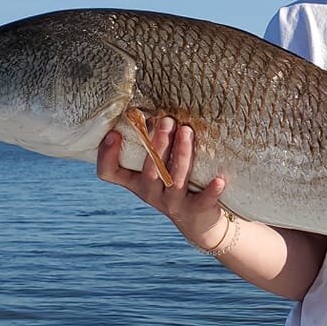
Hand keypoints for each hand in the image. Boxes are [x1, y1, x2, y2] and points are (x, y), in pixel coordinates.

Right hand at [96, 117, 228, 247]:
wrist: (197, 220)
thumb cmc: (175, 183)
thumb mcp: (158, 167)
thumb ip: (153, 145)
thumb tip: (156, 104)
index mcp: (136, 181)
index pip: (110, 172)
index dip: (107, 155)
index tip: (114, 133)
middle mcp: (150, 193)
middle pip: (148, 170)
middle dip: (157, 144)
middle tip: (167, 120)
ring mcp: (172, 203)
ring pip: (174, 179)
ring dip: (181, 154)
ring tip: (187, 131)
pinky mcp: (195, 210)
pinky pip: (203, 200)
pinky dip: (211, 190)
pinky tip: (219, 179)